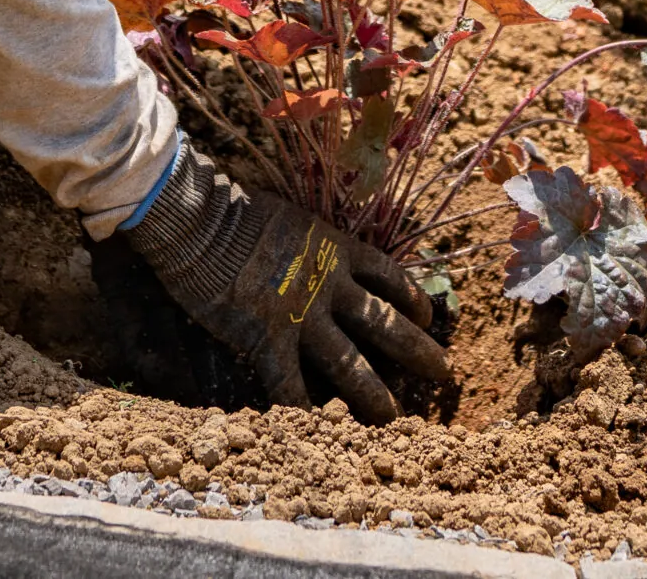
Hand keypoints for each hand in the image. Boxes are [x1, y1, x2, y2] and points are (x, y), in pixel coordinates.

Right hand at [123, 146, 450, 421]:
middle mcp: (329, 284)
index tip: (428, 317)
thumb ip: (310, 243)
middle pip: (384, 322)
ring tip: (394, 417)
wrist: (202, 220)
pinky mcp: (267, 339)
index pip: (389, 276)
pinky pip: (290, 386)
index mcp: (337, 249)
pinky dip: (303, 412)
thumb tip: (314, 251)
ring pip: (349, 363)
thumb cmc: (237, 211)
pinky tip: (317, 435)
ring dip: (373, 393)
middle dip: (418, 349)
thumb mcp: (291, 218)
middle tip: (444, 372)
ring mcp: (301, 314)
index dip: (413, 299)